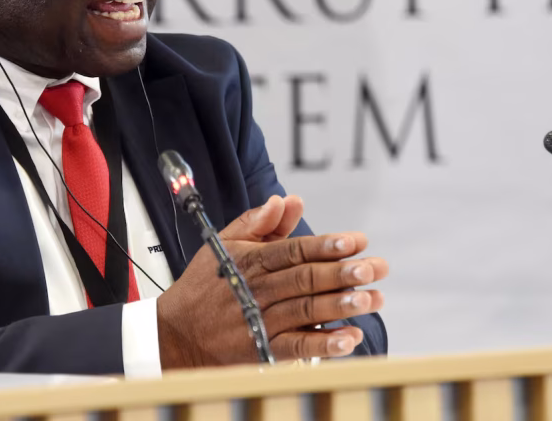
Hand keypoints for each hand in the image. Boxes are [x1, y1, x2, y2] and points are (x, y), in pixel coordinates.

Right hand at [156, 195, 386, 367]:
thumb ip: (258, 222)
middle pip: (305, 279)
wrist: (176, 334)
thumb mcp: (224, 244)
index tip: (355, 240)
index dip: (325, 245)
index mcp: (249, 261)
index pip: (292, 250)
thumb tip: (287, 200)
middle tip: (375, 268)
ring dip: (341, 305)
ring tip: (372, 298)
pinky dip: (324, 344)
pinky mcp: (262, 350)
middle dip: (342, 273)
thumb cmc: (204, 285)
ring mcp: (259, 321)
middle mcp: (256, 290)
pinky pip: (297, 347)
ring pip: (305, 310)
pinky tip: (350, 338)